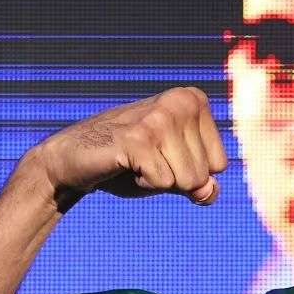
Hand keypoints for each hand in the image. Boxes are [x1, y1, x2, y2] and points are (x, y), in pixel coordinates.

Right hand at [23, 87, 227, 208]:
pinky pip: (163, 182)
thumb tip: (209, 192)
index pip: (220, 164)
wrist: (73, 159)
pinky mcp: (139, 137)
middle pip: (203, 174)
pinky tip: (125, 163)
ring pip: (189, 181)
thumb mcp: (175, 174)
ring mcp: (160, 117)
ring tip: (136, 160)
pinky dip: (143, 183)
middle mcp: (181, 101)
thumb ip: (202, 184)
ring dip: (158, 180)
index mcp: (194, 101)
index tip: (162, 156)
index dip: (190, 173)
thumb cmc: (130, 164)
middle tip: (144, 159)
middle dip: (174, 178)